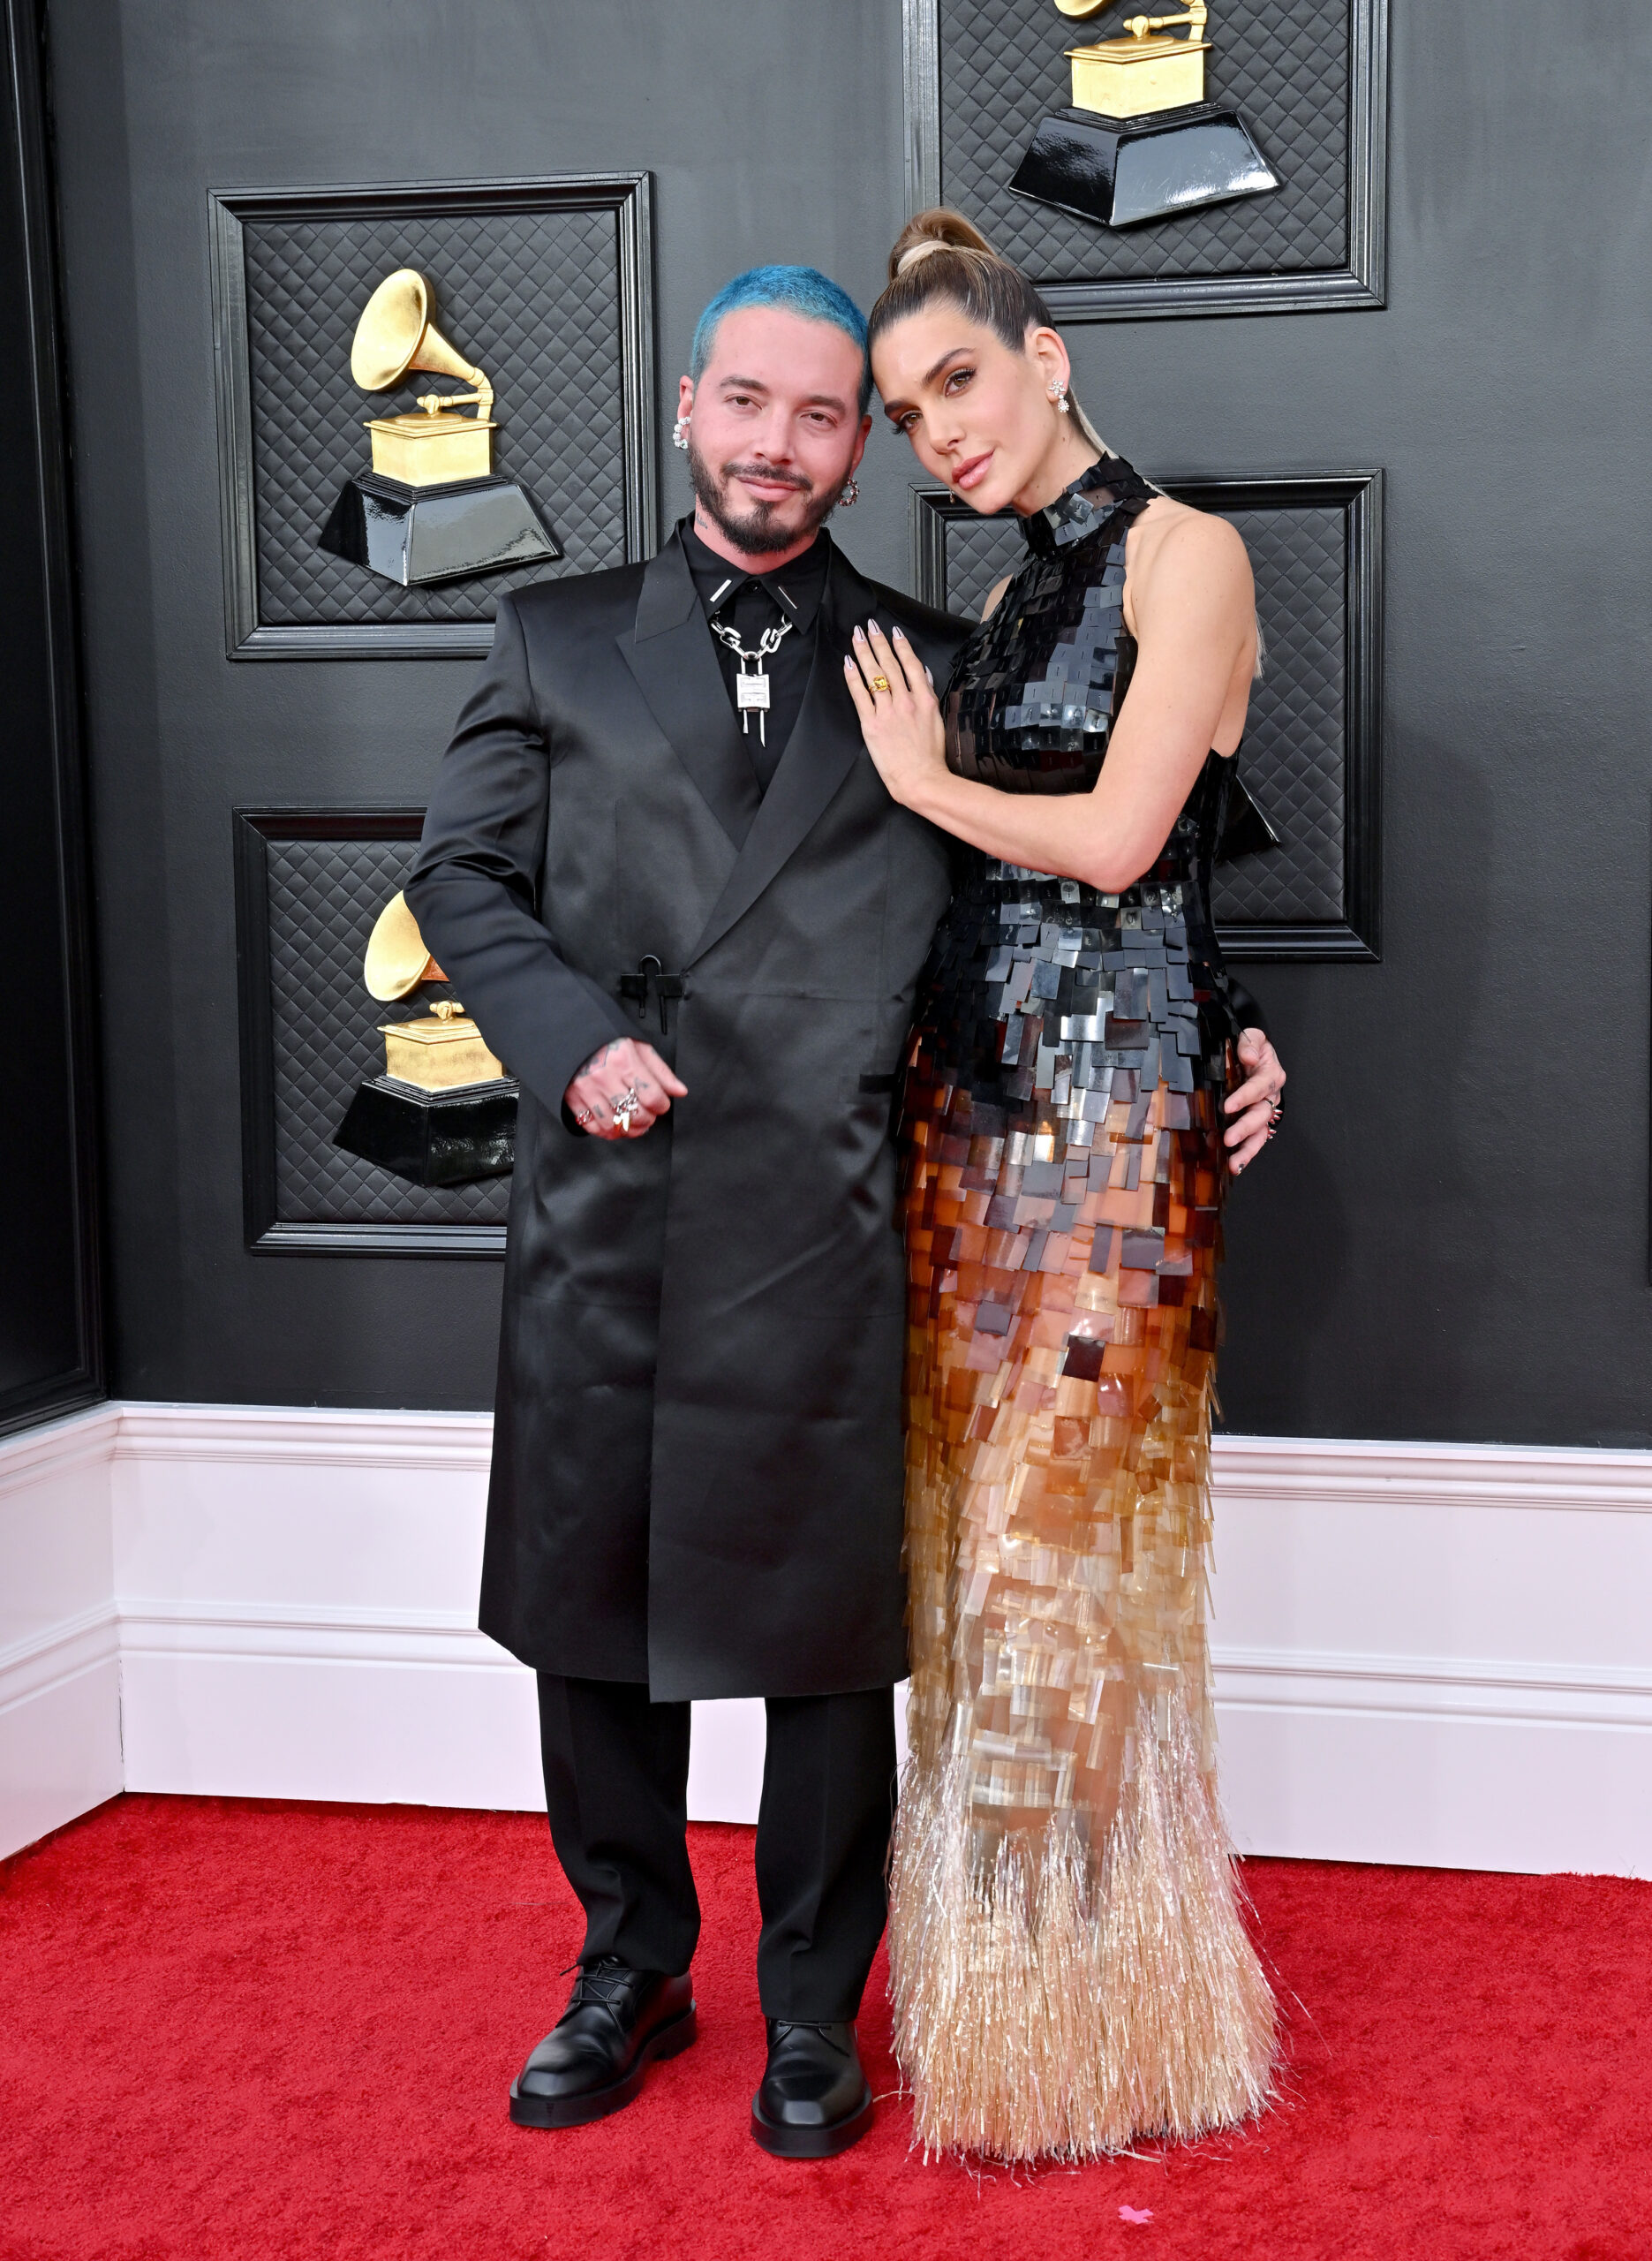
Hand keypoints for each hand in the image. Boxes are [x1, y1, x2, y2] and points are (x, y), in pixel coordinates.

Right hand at [565, 1037, 686, 1140]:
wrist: (573, 1037)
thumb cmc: (608, 1041)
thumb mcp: (639, 1048)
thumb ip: (660, 1071)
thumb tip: (679, 1091)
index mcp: (623, 1061)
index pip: (652, 1097)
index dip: (662, 1106)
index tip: (661, 1104)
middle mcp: (604, 1076)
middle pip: (635, 1114)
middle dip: (648, 1119)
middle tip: (648, 1114)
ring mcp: (586, 1090)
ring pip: (614, 1125)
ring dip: (629, 1129)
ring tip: (634, 1123)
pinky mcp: (573, 1099)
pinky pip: (592, 1127)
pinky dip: (607, 1132)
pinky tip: (615, 1125)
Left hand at [843, 619, 947, 811]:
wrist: (920, 779)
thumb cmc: (930, 756)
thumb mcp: (937, 720)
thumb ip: (929, 694)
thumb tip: (922, 674)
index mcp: (924, 699)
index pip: (911, 664)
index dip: (900, 646)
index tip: (893, 633)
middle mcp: (905, 701)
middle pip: (889, 664)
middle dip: (878, 642)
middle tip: (869, 626)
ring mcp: (887, 712)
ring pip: (874, 674)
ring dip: (864, 652)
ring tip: (857, 637)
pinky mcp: (871, 724)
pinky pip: (859, 694)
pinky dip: (853, 677)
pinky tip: (848, 663)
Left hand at [1224, 1028, 1285, 1173]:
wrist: (1253, 1054)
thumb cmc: (1253, 1047)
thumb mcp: (1253, 1037)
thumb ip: (1250, 1042)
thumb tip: (1249, 1056)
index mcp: (1271, 1074)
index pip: (1259, 1086)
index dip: (1245, 1096)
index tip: (1228, 1106)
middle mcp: (1271, 1095)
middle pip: (1261, 1114)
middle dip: (1245, 1128)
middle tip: (1229, 1138)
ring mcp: (1265, 1111)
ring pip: (1261, 1133)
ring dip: (1248, 1150)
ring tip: (1234, 1164)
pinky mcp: (1258, 1122)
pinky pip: (1255, 1140)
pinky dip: (1246, 1153)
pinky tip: (1235, 1165)